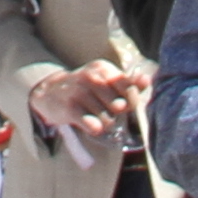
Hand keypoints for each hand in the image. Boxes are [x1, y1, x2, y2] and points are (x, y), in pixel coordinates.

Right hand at [27, 61, 143, 143]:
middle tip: (103, 109)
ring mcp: (79, 92)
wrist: (50, 92)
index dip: (129, 101)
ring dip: (103, 122)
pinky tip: (88, 124)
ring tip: (92, 115)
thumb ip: (128, 83)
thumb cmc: (86, 89)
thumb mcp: (105, 81)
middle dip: (115, 113)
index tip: (120, 102)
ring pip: (108, 119)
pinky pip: (93, 125)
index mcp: (103, 69)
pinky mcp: (69, 108)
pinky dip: (94, 128)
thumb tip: (147, 79)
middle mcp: (91, 77)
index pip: (130, 89)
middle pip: (120, 107)